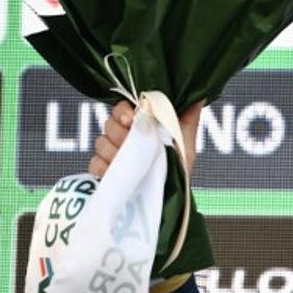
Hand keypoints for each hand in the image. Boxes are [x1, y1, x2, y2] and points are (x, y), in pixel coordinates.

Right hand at [88, 99, 204, 177]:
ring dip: (116, 152)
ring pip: (101, 142)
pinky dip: (104, 168)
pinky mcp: (103, 172)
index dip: (123, 111)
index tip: (131, 119)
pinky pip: (94, 164)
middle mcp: (122, 137)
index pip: (121, 108)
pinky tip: (116, 172)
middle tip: (131, 142)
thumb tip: (198, 95)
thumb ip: (188, 118)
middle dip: (121, 133)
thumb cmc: (178, 168)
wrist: (170, 197)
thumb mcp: (185, 142)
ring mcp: (111, 155)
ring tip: (132, 162)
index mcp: (139, 126)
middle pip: (108, 123)